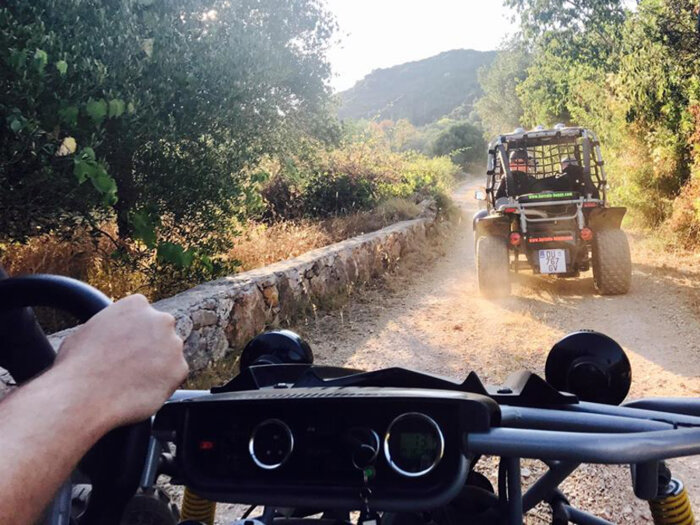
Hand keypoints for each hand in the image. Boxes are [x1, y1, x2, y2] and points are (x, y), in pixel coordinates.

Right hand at [53, 294, 187, 426]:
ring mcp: (173, 344)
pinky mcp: (180, 369)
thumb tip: (110, 330)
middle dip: (150, 346)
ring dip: (158, 365)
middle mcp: (161, 320)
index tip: (127, 345)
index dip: (135, 332)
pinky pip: (174, 376)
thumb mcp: (88, 330)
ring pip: (170, 355)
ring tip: (133, 381)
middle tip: (132, 365)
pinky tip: (141, 390)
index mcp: (137, 305)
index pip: (144, 315)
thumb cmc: (77, 364)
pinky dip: (162, 384)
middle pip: (161, 333)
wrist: (83, 395)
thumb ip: (110, 325)